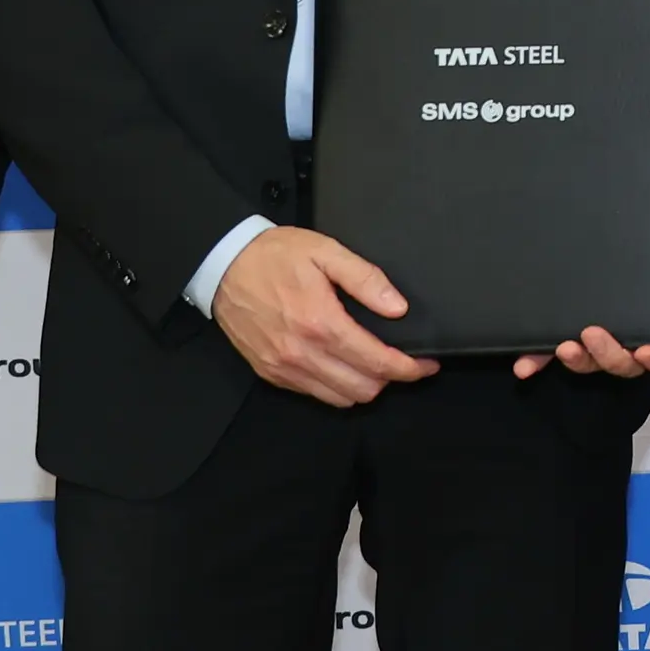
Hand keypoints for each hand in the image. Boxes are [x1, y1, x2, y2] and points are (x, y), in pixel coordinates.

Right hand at [211, 225, 433, 405]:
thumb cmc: (274, 255)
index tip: (426, 365)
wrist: (223, 264)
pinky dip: (335, 387)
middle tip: (403, 362)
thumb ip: (365, 279)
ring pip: (340, 398)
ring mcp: (284, 367)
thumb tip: (397, 308)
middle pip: (363, 389)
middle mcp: (302, 353)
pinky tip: (342, 366)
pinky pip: (313, 394)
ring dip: (364, 386)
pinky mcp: (270, 373)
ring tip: (374, 365)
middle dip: (390, 379)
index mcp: (321, 322)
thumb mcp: (325, 251)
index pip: (377, 362)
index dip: (409, 369)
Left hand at [507, 215, 649, 380]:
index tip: (647, 351)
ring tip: (565, 345)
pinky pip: (551, 351)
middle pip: (625, 363)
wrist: (612, 201)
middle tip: (595, 334)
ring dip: (579, 362)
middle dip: (611, 357)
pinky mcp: (564, 325)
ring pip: (590, 363)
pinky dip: (540, 361)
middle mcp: (627, 331)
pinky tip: (526, 365)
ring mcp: (594, 332)